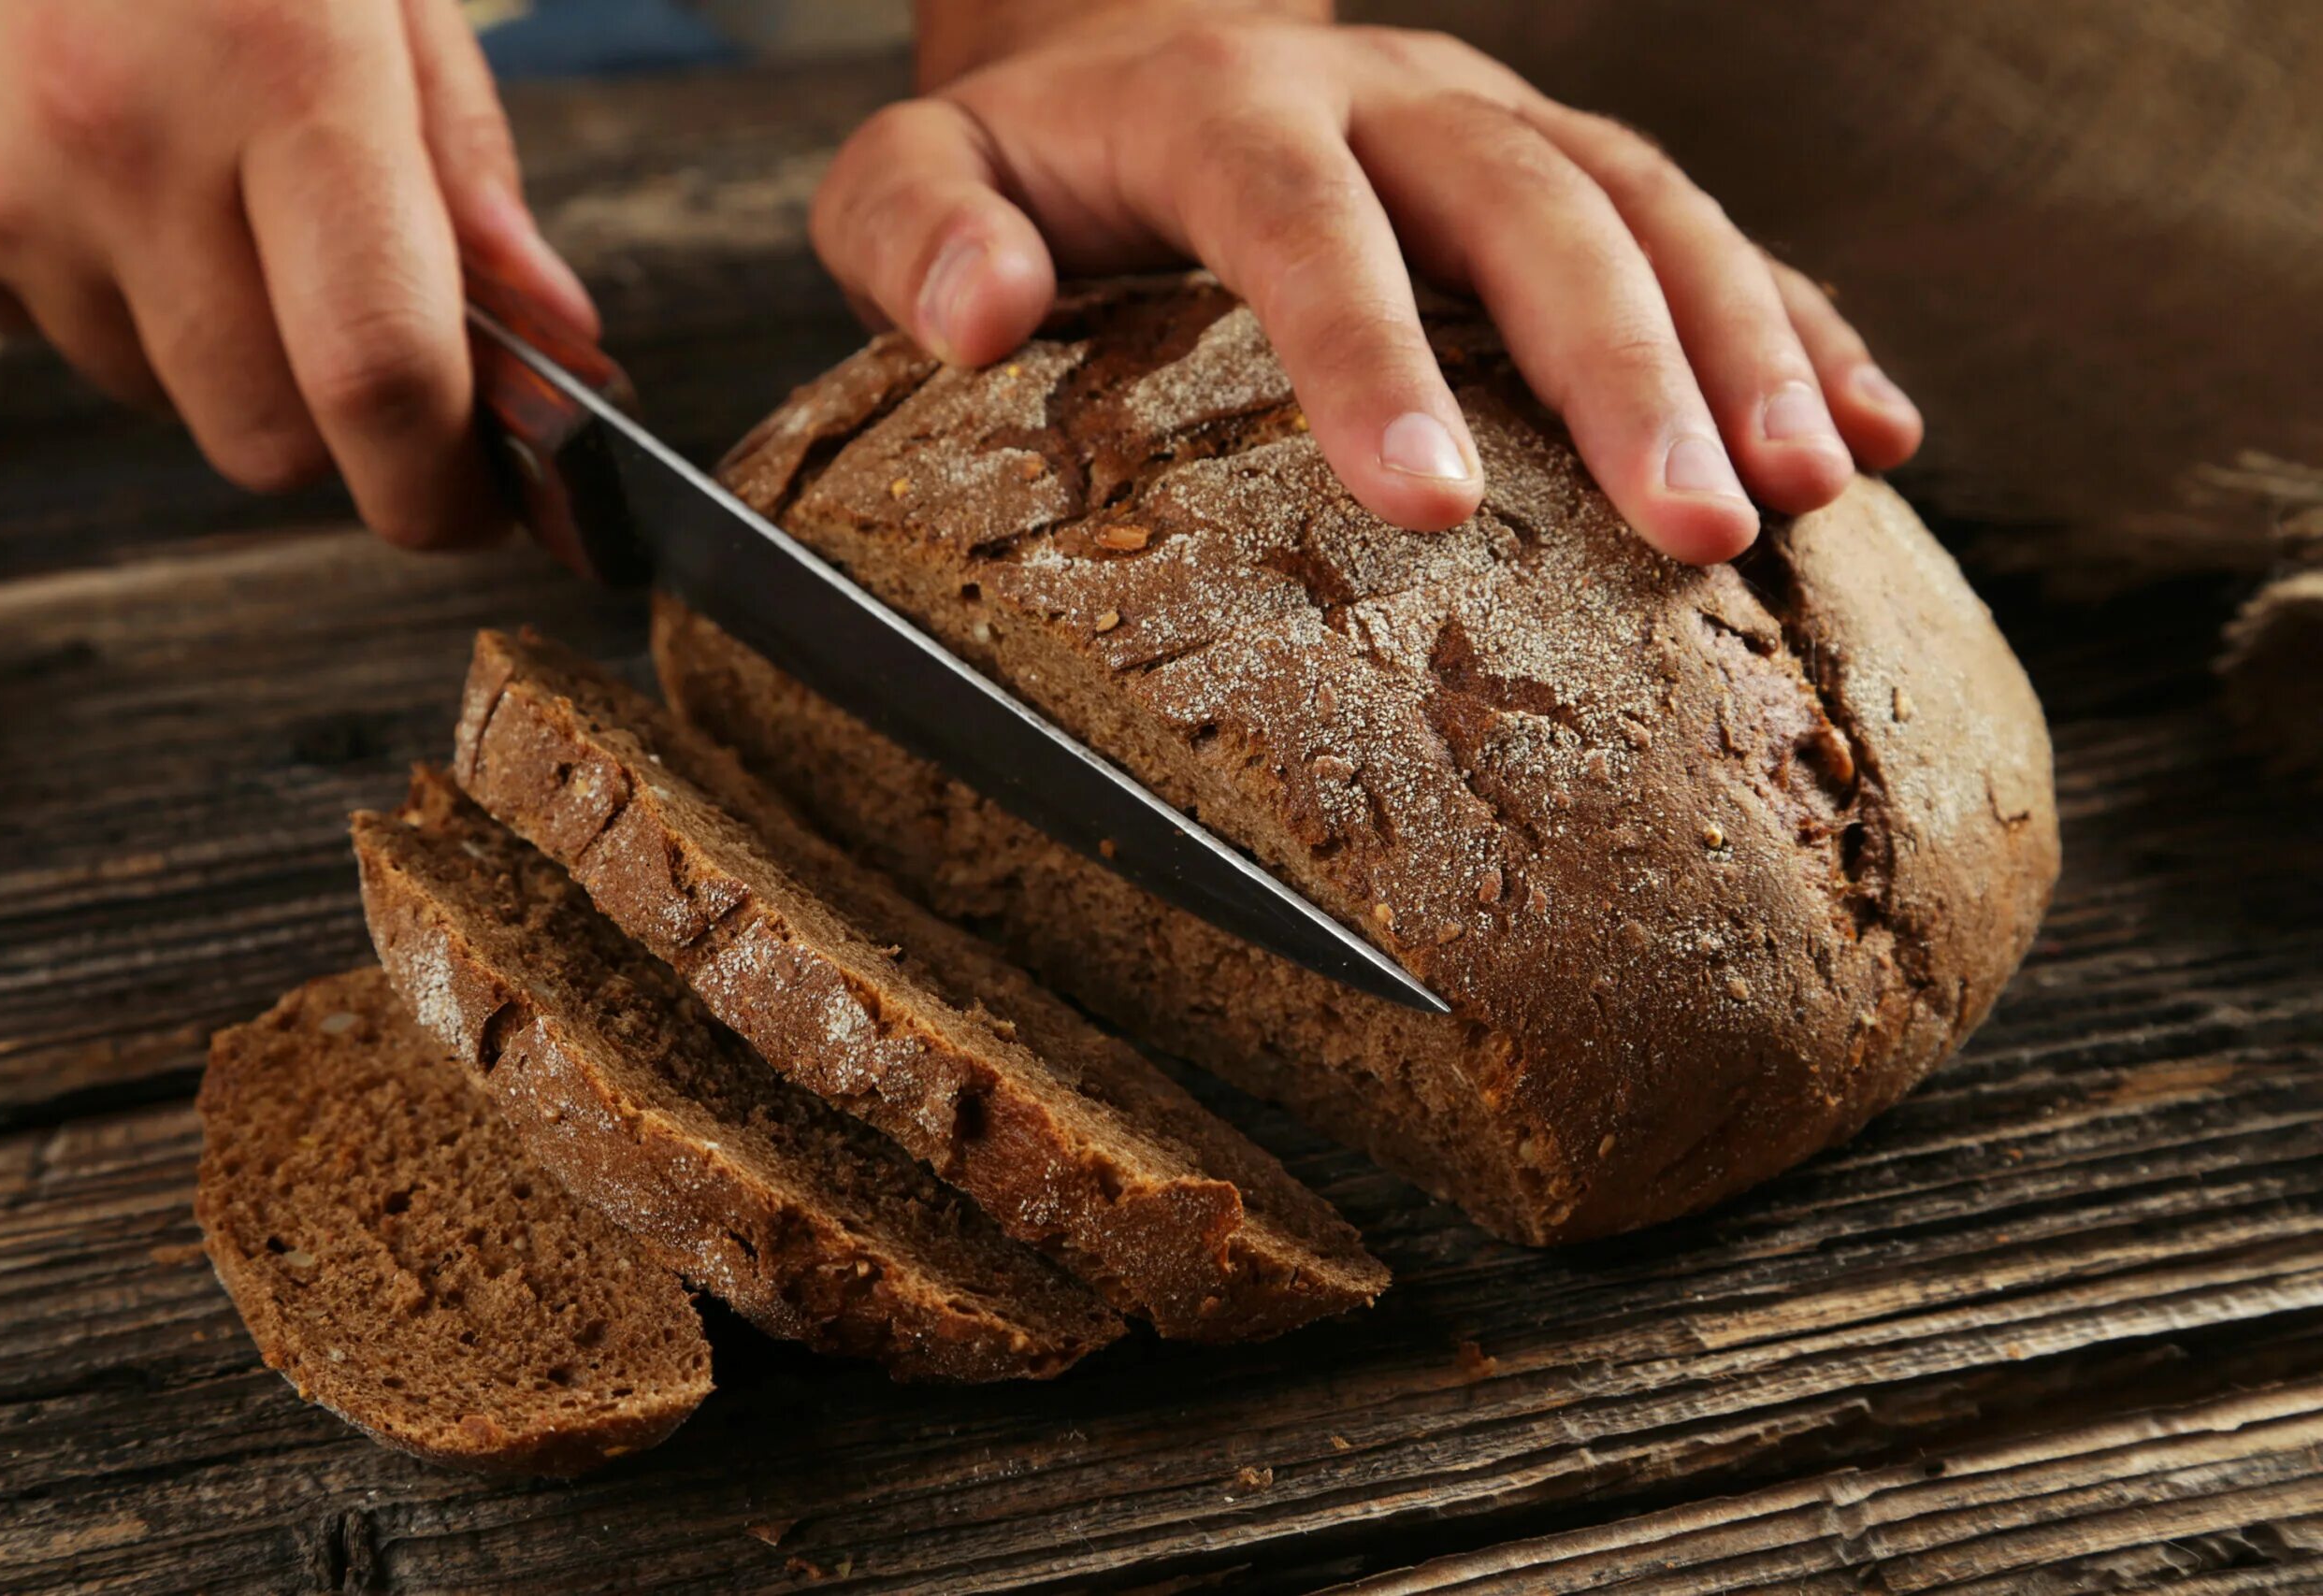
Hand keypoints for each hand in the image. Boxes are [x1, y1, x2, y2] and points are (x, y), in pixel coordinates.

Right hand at [0, 0, 594, 549]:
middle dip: (338, 422)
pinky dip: (100, 289)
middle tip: (357, 323)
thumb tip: (555, 342)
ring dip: (214, 342)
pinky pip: (44, 331)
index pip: (381, 380)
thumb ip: (468, 169)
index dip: (444, 486)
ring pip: (158, 394)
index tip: (489, 504)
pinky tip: (102, 164)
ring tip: (202, 177)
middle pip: (269, 440)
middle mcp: (125, 146)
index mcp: (283, 76)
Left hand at [811, 2, 1923, 561]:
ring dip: (1746, 347)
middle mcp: (1389, 96)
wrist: (1135, 59)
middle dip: (1625, 367)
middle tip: (1698, 529)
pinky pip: (1706, 234)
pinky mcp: (1565, 170)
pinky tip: (1874, 440)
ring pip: (1651, 209)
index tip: (1428, 503)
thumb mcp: (921, 168)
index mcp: (1223, 104)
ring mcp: (1498, 124)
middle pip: (1533, 207)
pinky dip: (1799, 329)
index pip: (1307, 217)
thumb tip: (979, 310)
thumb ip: (914, 225)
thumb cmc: (1029, 166)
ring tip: (1809, 498)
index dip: (1374, 352)